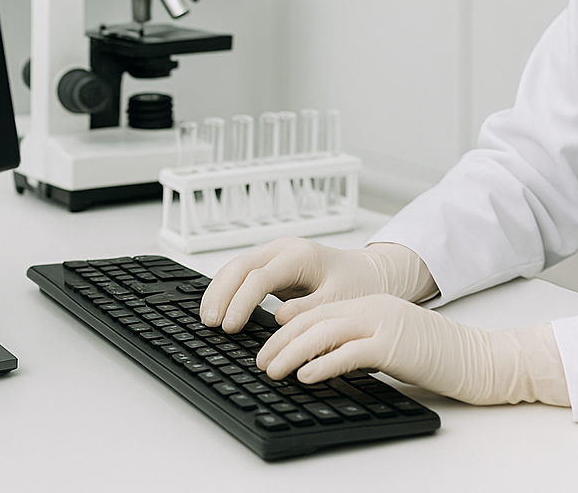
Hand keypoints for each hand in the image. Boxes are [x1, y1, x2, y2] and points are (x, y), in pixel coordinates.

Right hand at [199, 237, 435, 332]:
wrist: (370, 273)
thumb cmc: (358, 284)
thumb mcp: (339, 300)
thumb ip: (310, 309)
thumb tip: (279, 318)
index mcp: (299, 255)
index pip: (258, 276)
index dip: (241, 302)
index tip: (230, 327)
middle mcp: (283, 250)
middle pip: (240, 267)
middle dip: (221, 294)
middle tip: (209, 323)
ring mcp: (275, 256)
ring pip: (236, 268)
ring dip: (219, 291)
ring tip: (207, 319)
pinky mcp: (272, 267)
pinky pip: (242, 275)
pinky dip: (227, 290)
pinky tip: (218, 308)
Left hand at [256, 294, 569, 406]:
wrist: (478, 358)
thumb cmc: (437, 356)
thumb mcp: (391, 342)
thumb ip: (360, 343)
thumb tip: (321, 360)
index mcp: (372, 305)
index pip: (318, 313)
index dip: (287, 330)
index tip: (267, 348)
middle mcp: (374, 308)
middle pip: (314, 320)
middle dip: (281, 342)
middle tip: (260, 362)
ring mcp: (384, 323)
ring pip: (324, 333)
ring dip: (292, 353)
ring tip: (272, 371)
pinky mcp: (394, 345)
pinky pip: (349, 353)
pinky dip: (322, 364)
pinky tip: (305, 376)